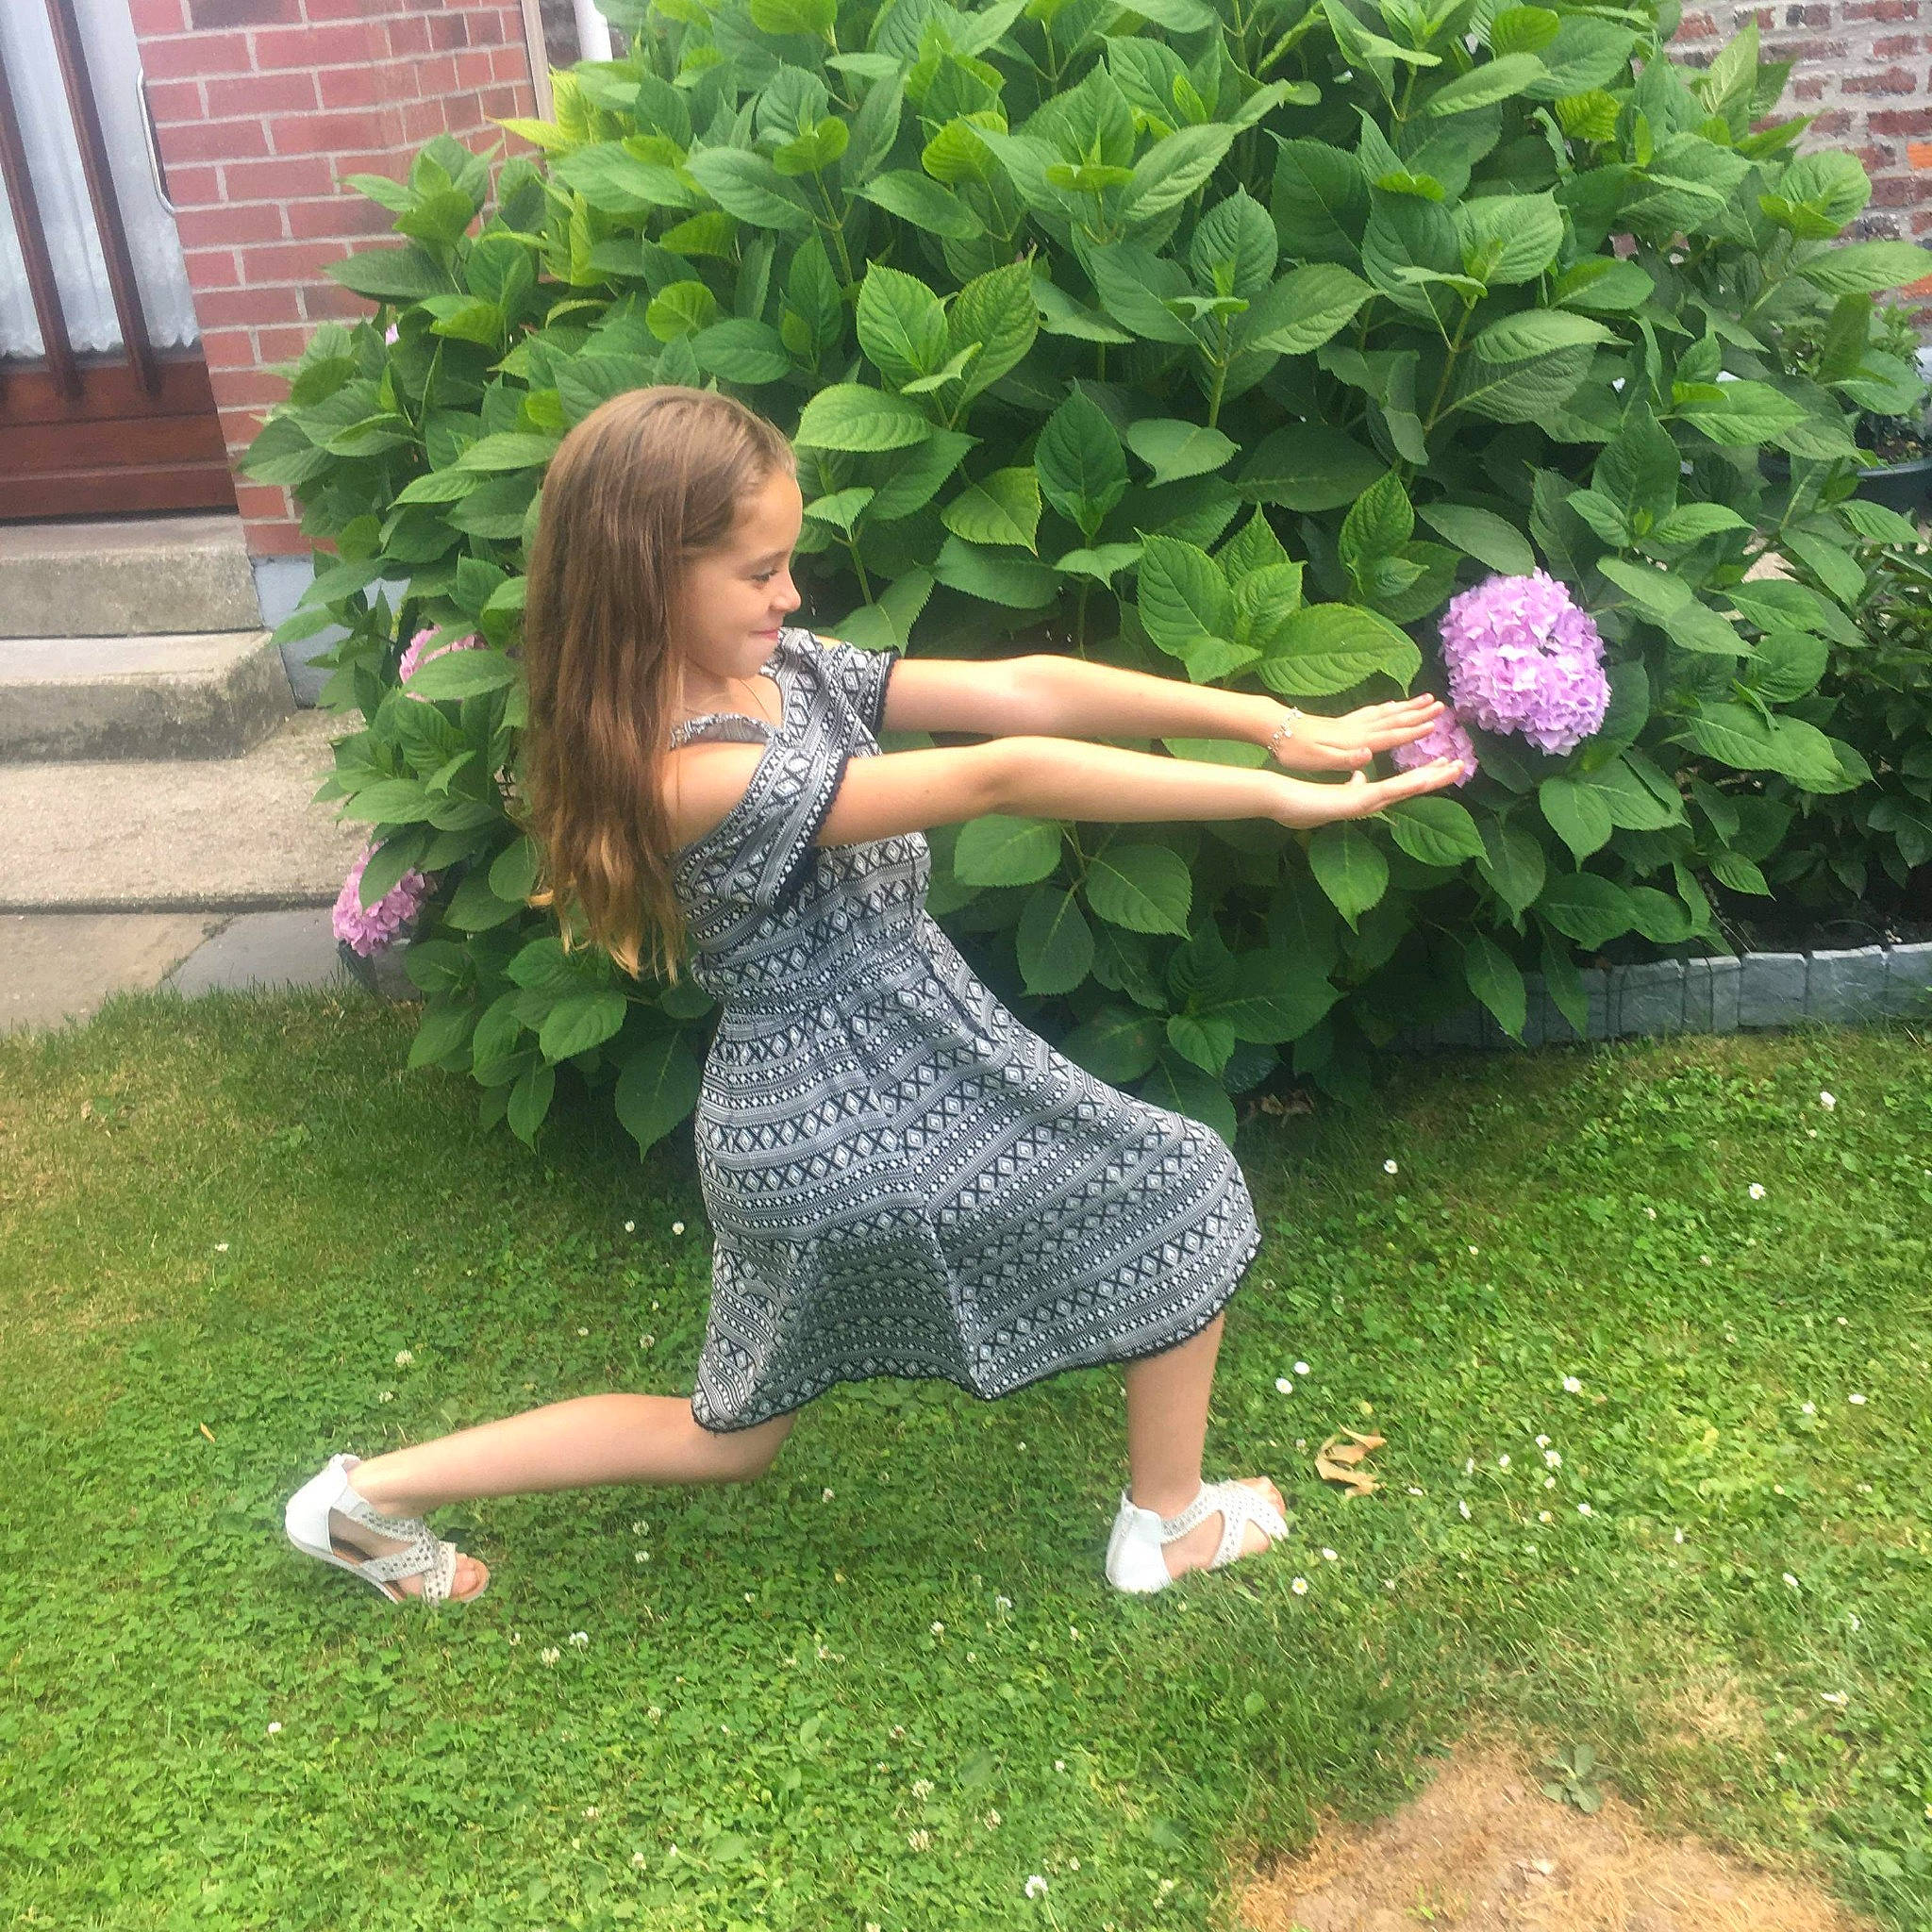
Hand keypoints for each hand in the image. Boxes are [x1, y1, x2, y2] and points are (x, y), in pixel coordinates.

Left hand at [1265, 696, 1446, 772]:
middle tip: (1441, 705)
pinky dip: (1387, 707)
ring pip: (1385, 712)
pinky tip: (1392, 704)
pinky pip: (1372, 711)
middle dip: (1418, 713)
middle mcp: (1356, 728)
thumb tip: (1368, 755)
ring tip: (1425, 699)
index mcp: (1354, 740)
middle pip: (1393, 719)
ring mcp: (1349, 722)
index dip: (1412, 732)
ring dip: (1406, 707)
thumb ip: (1344, 759)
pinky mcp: (1341, 721)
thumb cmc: (1295, 750)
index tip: (1434, 725)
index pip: (1389, 736)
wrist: (1274, 729)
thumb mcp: (1318, 760)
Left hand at [1265, 753, 1467, 828]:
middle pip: (1409, 787)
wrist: (1280, 802)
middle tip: (1462, 766)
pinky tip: (1421, 778)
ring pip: (1404, 789)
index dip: (1424, 774)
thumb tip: (1361, 778)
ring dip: (1429, 779)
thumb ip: (1349, 783)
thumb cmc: (1299, 799)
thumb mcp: (1328, 790)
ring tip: (1452, 769)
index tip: (1445, 763)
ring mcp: (1364, 803)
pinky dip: (1405, 785)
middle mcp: (1368, 800)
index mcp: (1364, 794)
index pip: (1400, 784)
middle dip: (1436, 776)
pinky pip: (1386, 792)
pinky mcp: (1355, 803)